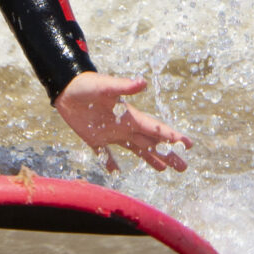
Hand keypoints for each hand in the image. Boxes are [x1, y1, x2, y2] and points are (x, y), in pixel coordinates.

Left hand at [52, 73, 190, 173]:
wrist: (66, 87)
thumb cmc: (86, 85)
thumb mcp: (105, 86)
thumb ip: (124, 86)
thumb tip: (143, 82)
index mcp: (129, 116)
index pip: (155, 129)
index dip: (171, 137)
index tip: (187, 145)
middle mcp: (124, 126)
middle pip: (151, 143)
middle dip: (168, 154)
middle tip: (183, 166)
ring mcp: (110, 133)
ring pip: (136, 149)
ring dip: (150, 158)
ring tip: (164, 169)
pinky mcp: (93, 138)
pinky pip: (105, 154)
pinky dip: (111, 162)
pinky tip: (117, 171)